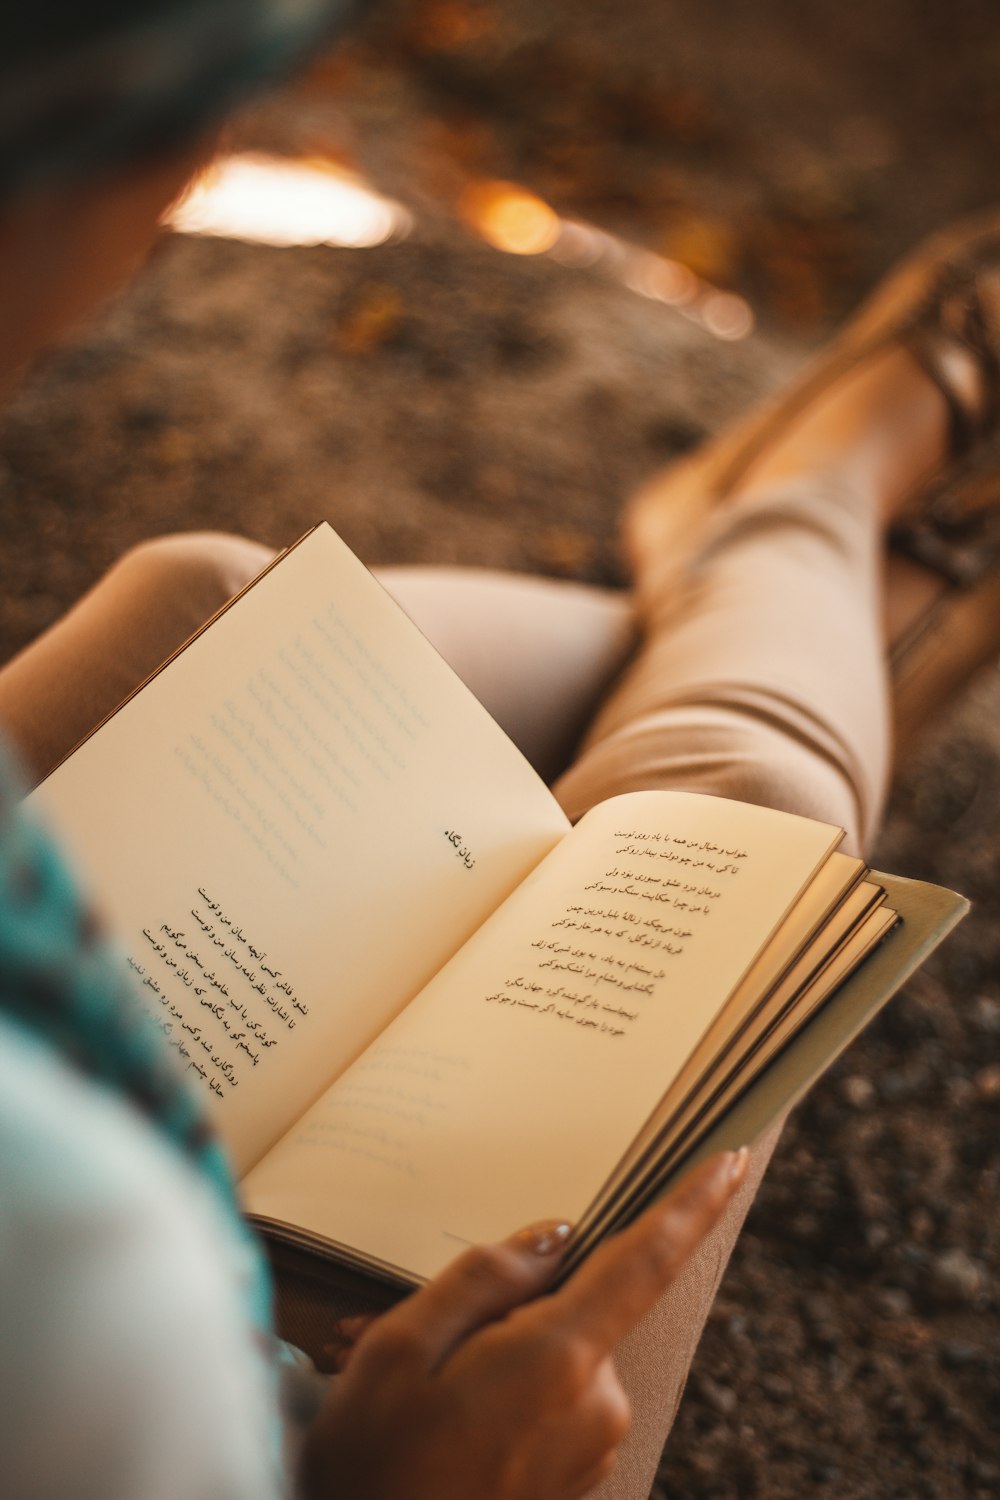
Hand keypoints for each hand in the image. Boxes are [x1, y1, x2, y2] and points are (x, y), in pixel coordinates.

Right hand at [301, 1149, 748, 1499]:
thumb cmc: (374, 1468)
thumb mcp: (399, 1348)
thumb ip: (486, 1276)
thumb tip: (557, 1237)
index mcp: (557, 1361)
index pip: (644, 1262)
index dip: (692, 1206)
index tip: (732, 1160)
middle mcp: (596, 1406)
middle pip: (578, 1306)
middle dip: (516, 1305)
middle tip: (433, 1349)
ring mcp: (592, 1448)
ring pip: (561, 1353)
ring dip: (507, 1354)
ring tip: (432, 1401)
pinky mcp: (579, 1475)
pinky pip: (556, 1398)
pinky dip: (512, 1392)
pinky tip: (455, 1426)